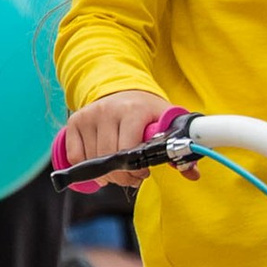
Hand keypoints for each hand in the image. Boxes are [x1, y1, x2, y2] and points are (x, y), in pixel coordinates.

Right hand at [57, 87, 182, 173]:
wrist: (121, 89)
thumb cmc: (145, 110)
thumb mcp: (164, 121)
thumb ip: (177, 148)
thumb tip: (192, 173)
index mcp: (133, 109)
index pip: (128, 148)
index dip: (136, 168)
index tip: (144, 172)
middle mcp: (108, 109)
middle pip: (109, 157)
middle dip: (122, 175)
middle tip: (132, 177)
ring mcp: (89, 115)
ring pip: (93, 159)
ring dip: (106, 173)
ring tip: (119, 169)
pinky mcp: (75, 121)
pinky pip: (76, 155)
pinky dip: (87, 166)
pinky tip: (101, 163)